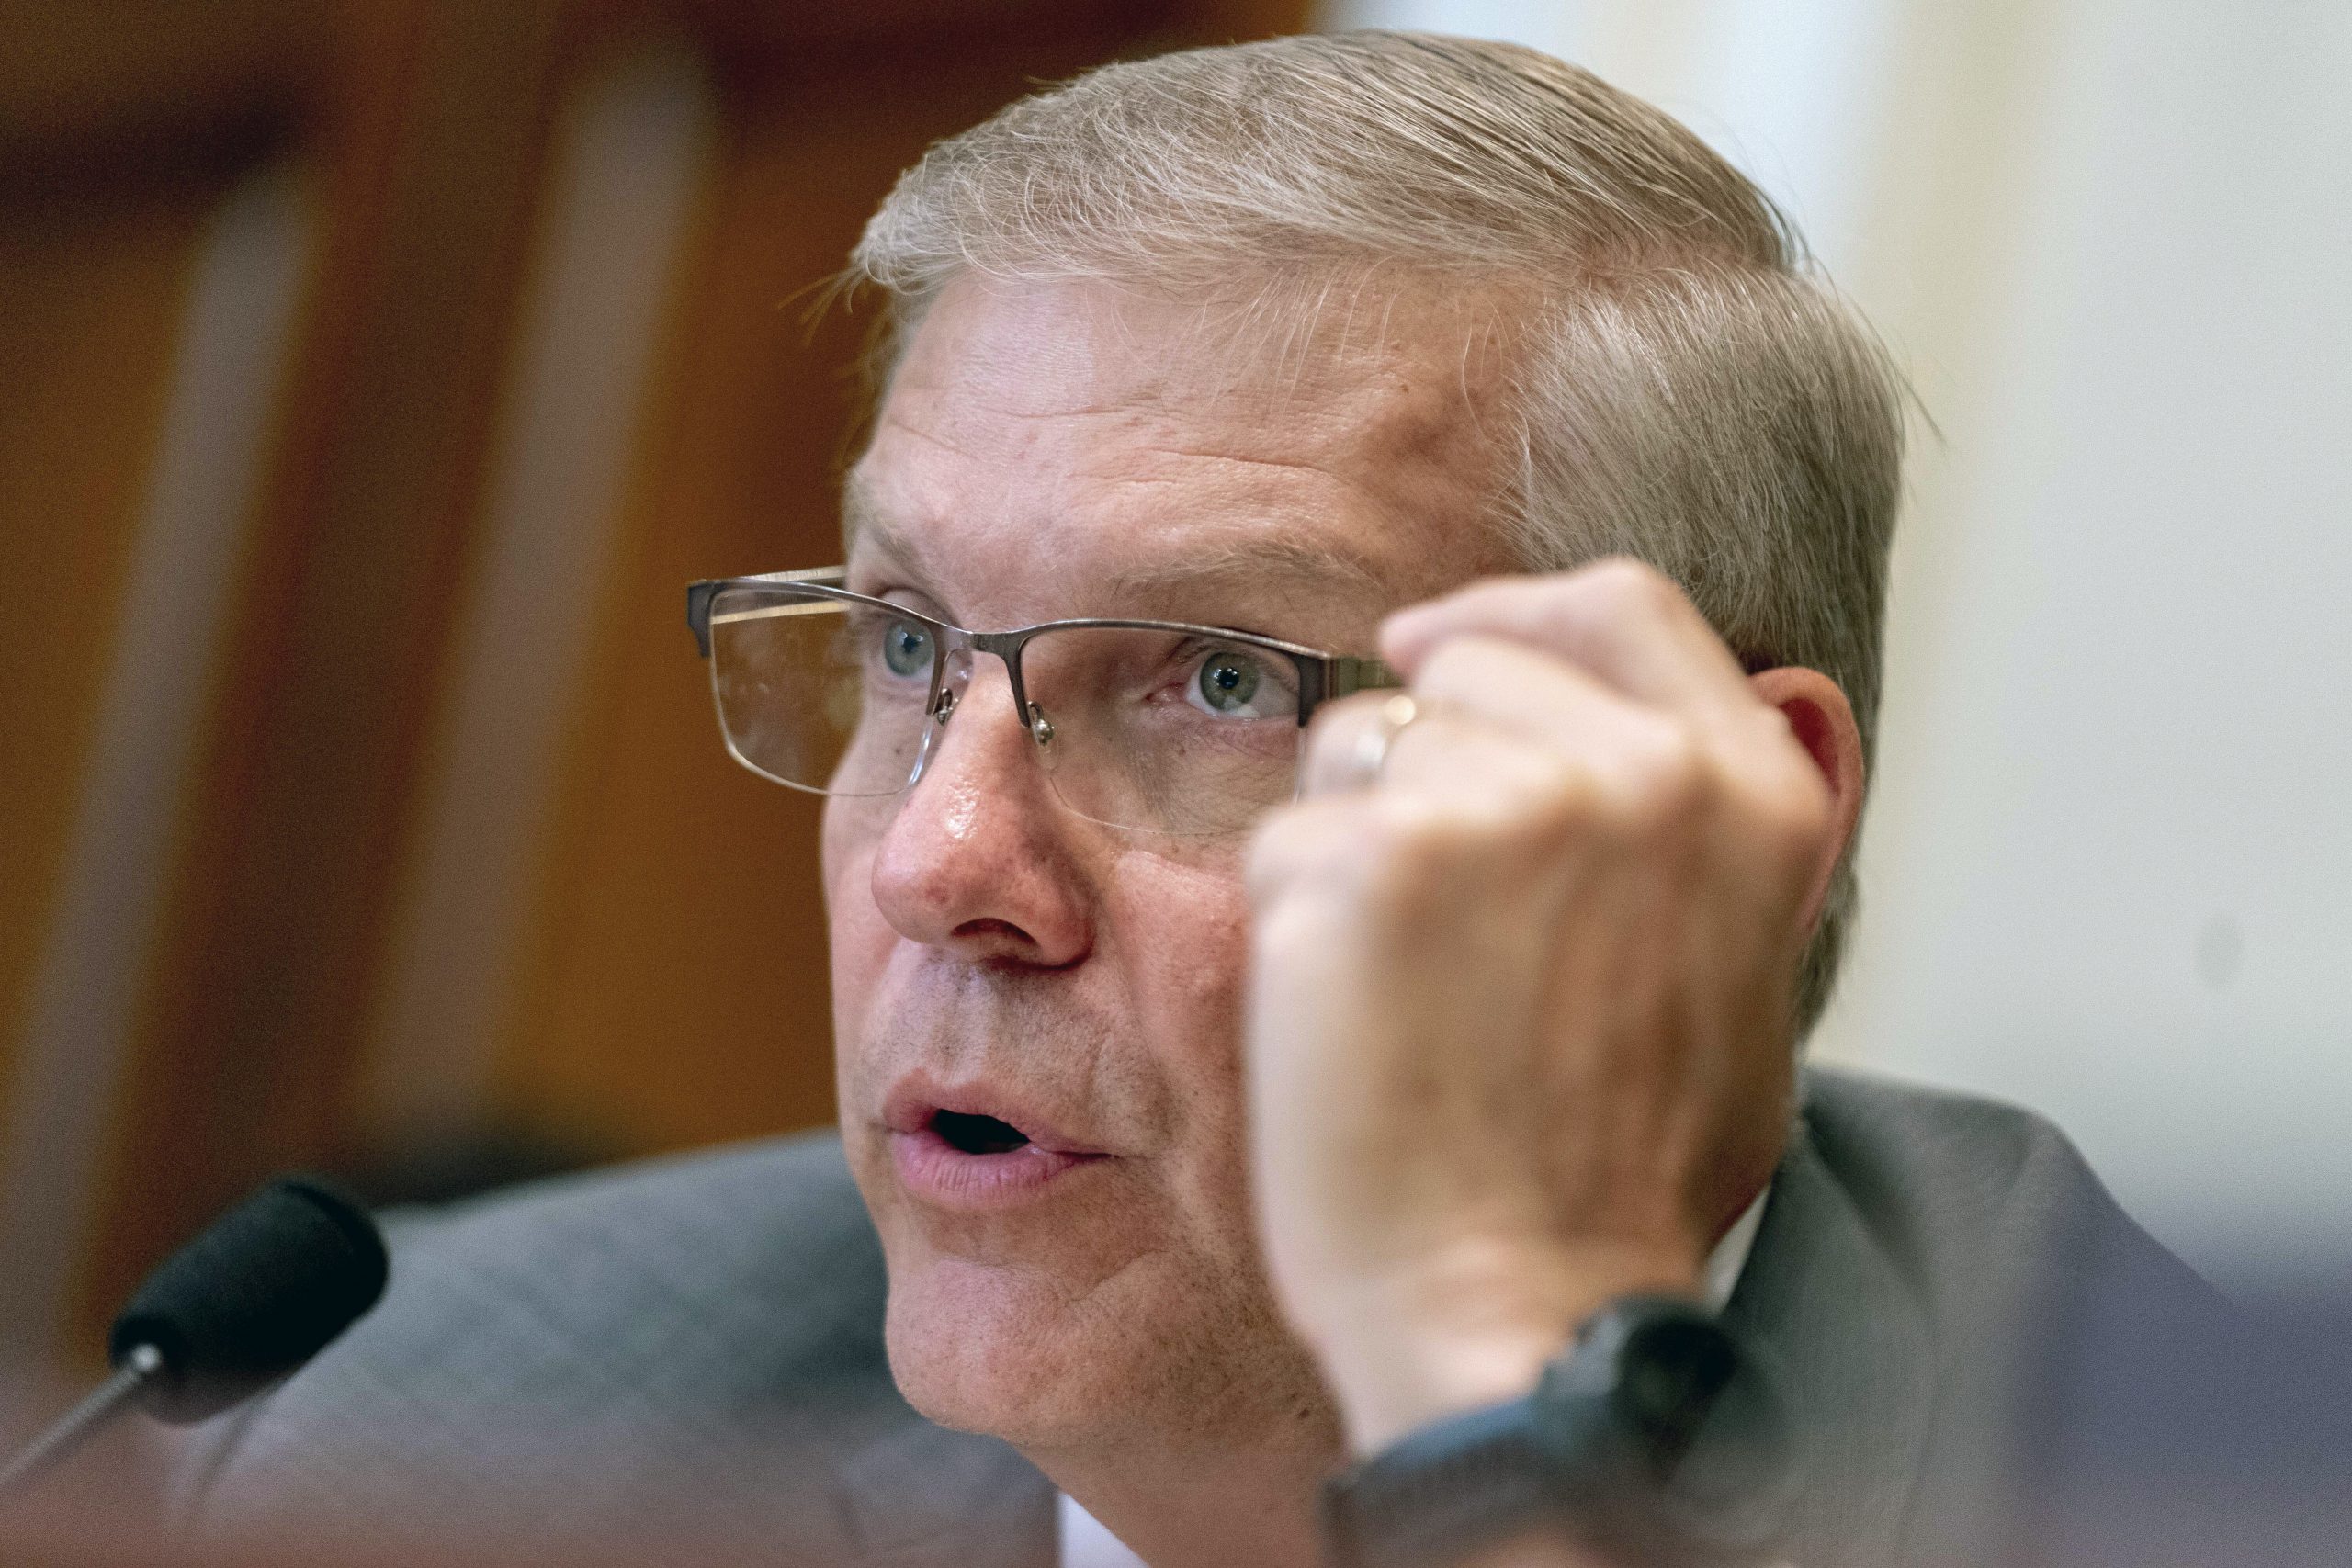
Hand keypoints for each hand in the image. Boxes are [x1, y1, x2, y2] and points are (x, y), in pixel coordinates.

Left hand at [1244, 560, 1849, 1456]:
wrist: (1520, 1309)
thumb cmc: (1619, 1181)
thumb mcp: (1747, 984)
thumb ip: (1713, 840)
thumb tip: (1685, 734)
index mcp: (1744, 796)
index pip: (1621, 607)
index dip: (1514, 612)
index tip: (1443, 644)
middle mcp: (1634, 778)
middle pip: (1469, 669)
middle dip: (1421, 756)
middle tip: (1423, 900)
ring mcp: (1497, 810)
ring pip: (1361, 745)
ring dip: (1354, 838)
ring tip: (1403, 981)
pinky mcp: (1369, 864)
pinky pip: (1291, 837)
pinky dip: (1296, 919)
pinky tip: (1348, 1019)